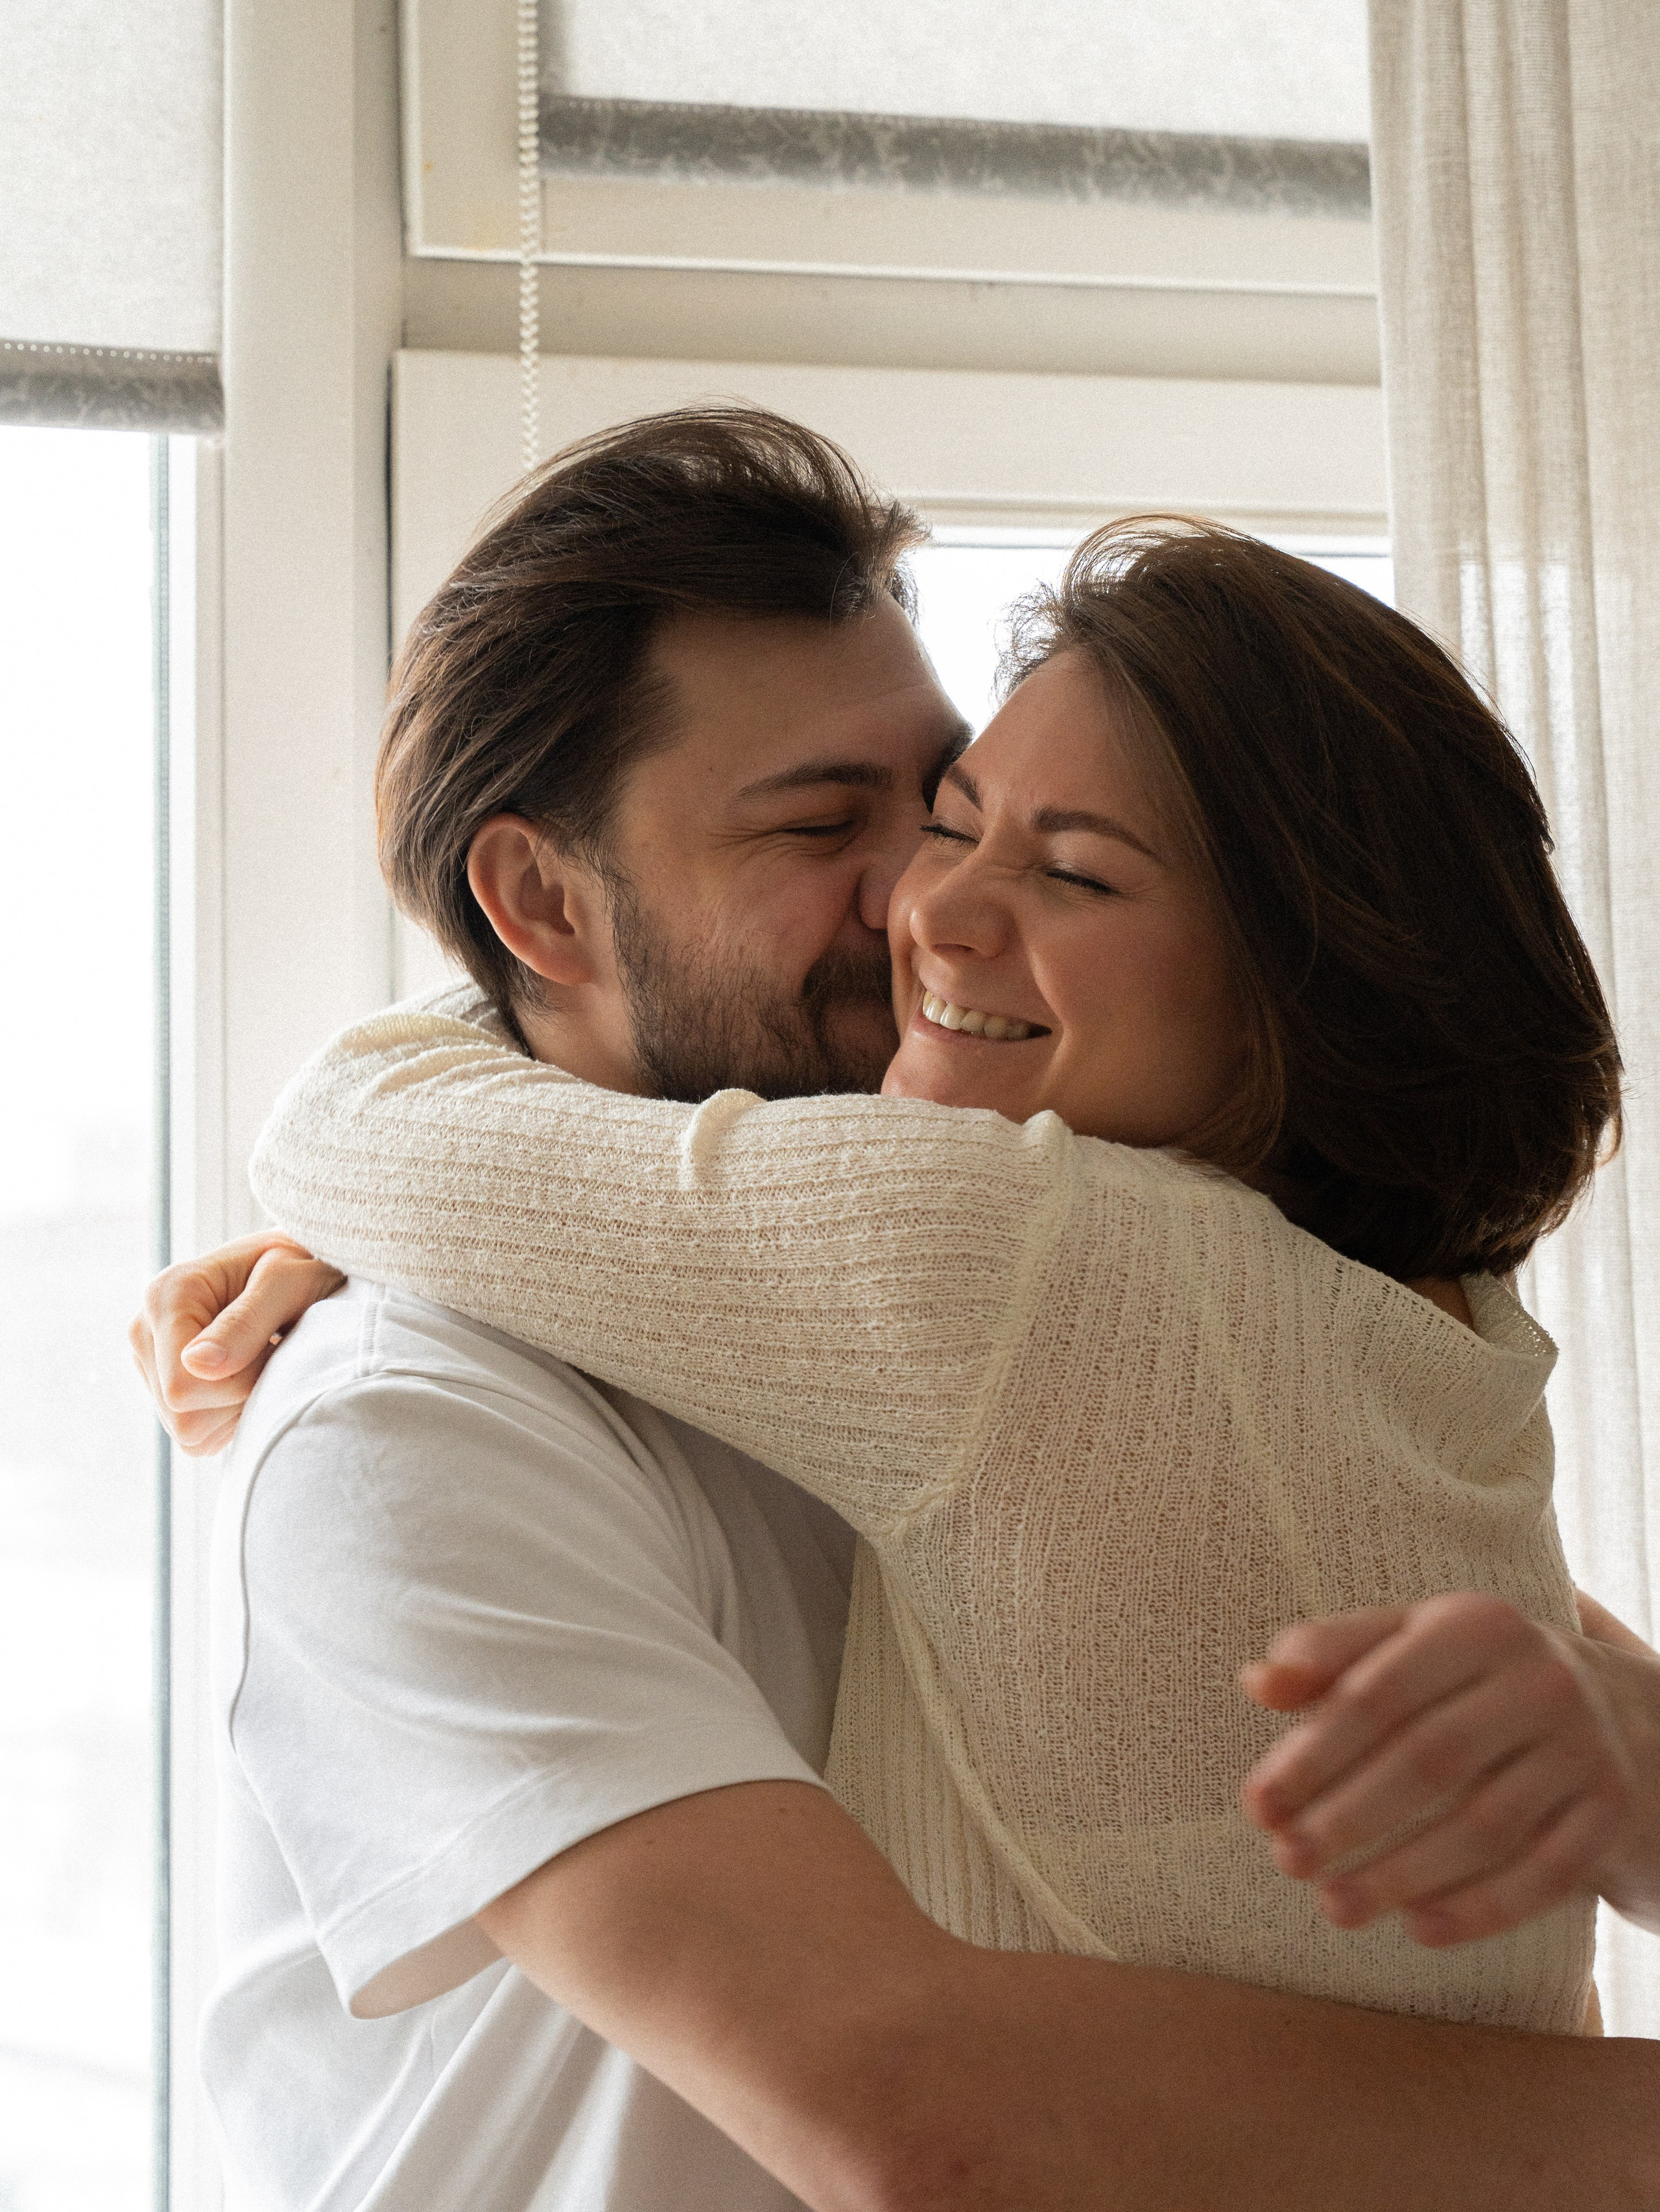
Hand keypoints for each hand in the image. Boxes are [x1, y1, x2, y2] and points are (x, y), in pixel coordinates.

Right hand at [129, 1233, 344, 1454]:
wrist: (299, 1269)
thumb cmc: (300, 1265)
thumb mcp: (288, 1281)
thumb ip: (247, 1320)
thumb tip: (196, 1364)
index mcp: (166, 1296)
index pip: (182, 1385)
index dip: (237, 1383)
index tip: (270, 1347)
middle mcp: (145, 1331)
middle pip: (182, 1413)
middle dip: (238, 1396)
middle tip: (269, 1354)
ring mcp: (150, 1363)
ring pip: (188, 1430)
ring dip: (237, 1407)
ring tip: (259, 1362)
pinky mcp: (164, 1390)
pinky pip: (196, 1437)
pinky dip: (231, 1418)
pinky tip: (248, 1380)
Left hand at [1240, 1591, 1659, 1946]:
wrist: (1618, 1710)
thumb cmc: (1473, 1677)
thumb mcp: (1409, 1643)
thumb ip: (1331, 1655)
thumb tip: (1258, 1682)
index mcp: (1476, 1624)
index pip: (1378, 1694)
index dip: (1312, 1754)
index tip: (1257, 1806)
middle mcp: (1540, 1678)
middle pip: (1429, 1761)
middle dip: (1349, 1818)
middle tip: (1286, 1861)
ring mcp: (1586, 1747)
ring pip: (1484, 1826)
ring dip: (1402, 1874)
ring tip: (1334, 1905)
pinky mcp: (1611, 1811)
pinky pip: (1545, 1875)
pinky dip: (1480, 1909)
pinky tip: (1418, 1930)